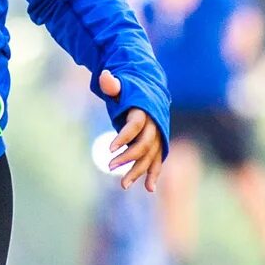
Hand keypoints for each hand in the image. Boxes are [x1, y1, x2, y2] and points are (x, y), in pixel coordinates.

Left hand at [99, 71, 163, 189]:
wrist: (151, 91)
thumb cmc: (131, 90)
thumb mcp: (121, 85)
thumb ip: (112, 84)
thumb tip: (106, 76)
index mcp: (145, 110)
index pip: (135, 125)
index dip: (123, 136)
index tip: (110, 149)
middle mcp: (154, 124)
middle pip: (144, 145)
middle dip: (128, 157)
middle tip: (109, 167)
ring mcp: (158, 136)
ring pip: (150, 156)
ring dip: (138, 171)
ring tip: (123, 184)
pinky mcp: (158, 144)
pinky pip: (157, 161)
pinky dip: (153, 173)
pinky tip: (148, 188)